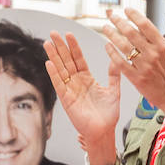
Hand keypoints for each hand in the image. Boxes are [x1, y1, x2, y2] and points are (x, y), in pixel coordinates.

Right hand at [44, 30, 121, 163]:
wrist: (104, 131)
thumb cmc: (108, 115)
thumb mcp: (113, 91)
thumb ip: (114, 75)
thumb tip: (117, 60)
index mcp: (87, 79)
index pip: (78, 59)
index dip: (73, 47)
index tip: (69, 34)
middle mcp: (77, 83)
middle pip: (66, 61)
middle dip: (60, 47)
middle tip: (53, 32)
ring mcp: (70, 90)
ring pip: (60, 70)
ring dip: (54, 57)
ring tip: (48, 43)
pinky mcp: (66, 100)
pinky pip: (59, 84)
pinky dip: (54, 74)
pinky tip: (49, 63)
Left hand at [103, 10, 164, 121]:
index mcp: (163, 46)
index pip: (145, 25)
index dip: (134, 15)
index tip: (126, 10)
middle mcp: (152, 54)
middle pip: (131, 33)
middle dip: (119, 22)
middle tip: (111, 16)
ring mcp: (144, 66)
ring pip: (123, 46)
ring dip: (112, 35)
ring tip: (106, 28)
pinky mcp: (136, 78)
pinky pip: (120, 63)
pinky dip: (112, 53)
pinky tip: (107, 46)